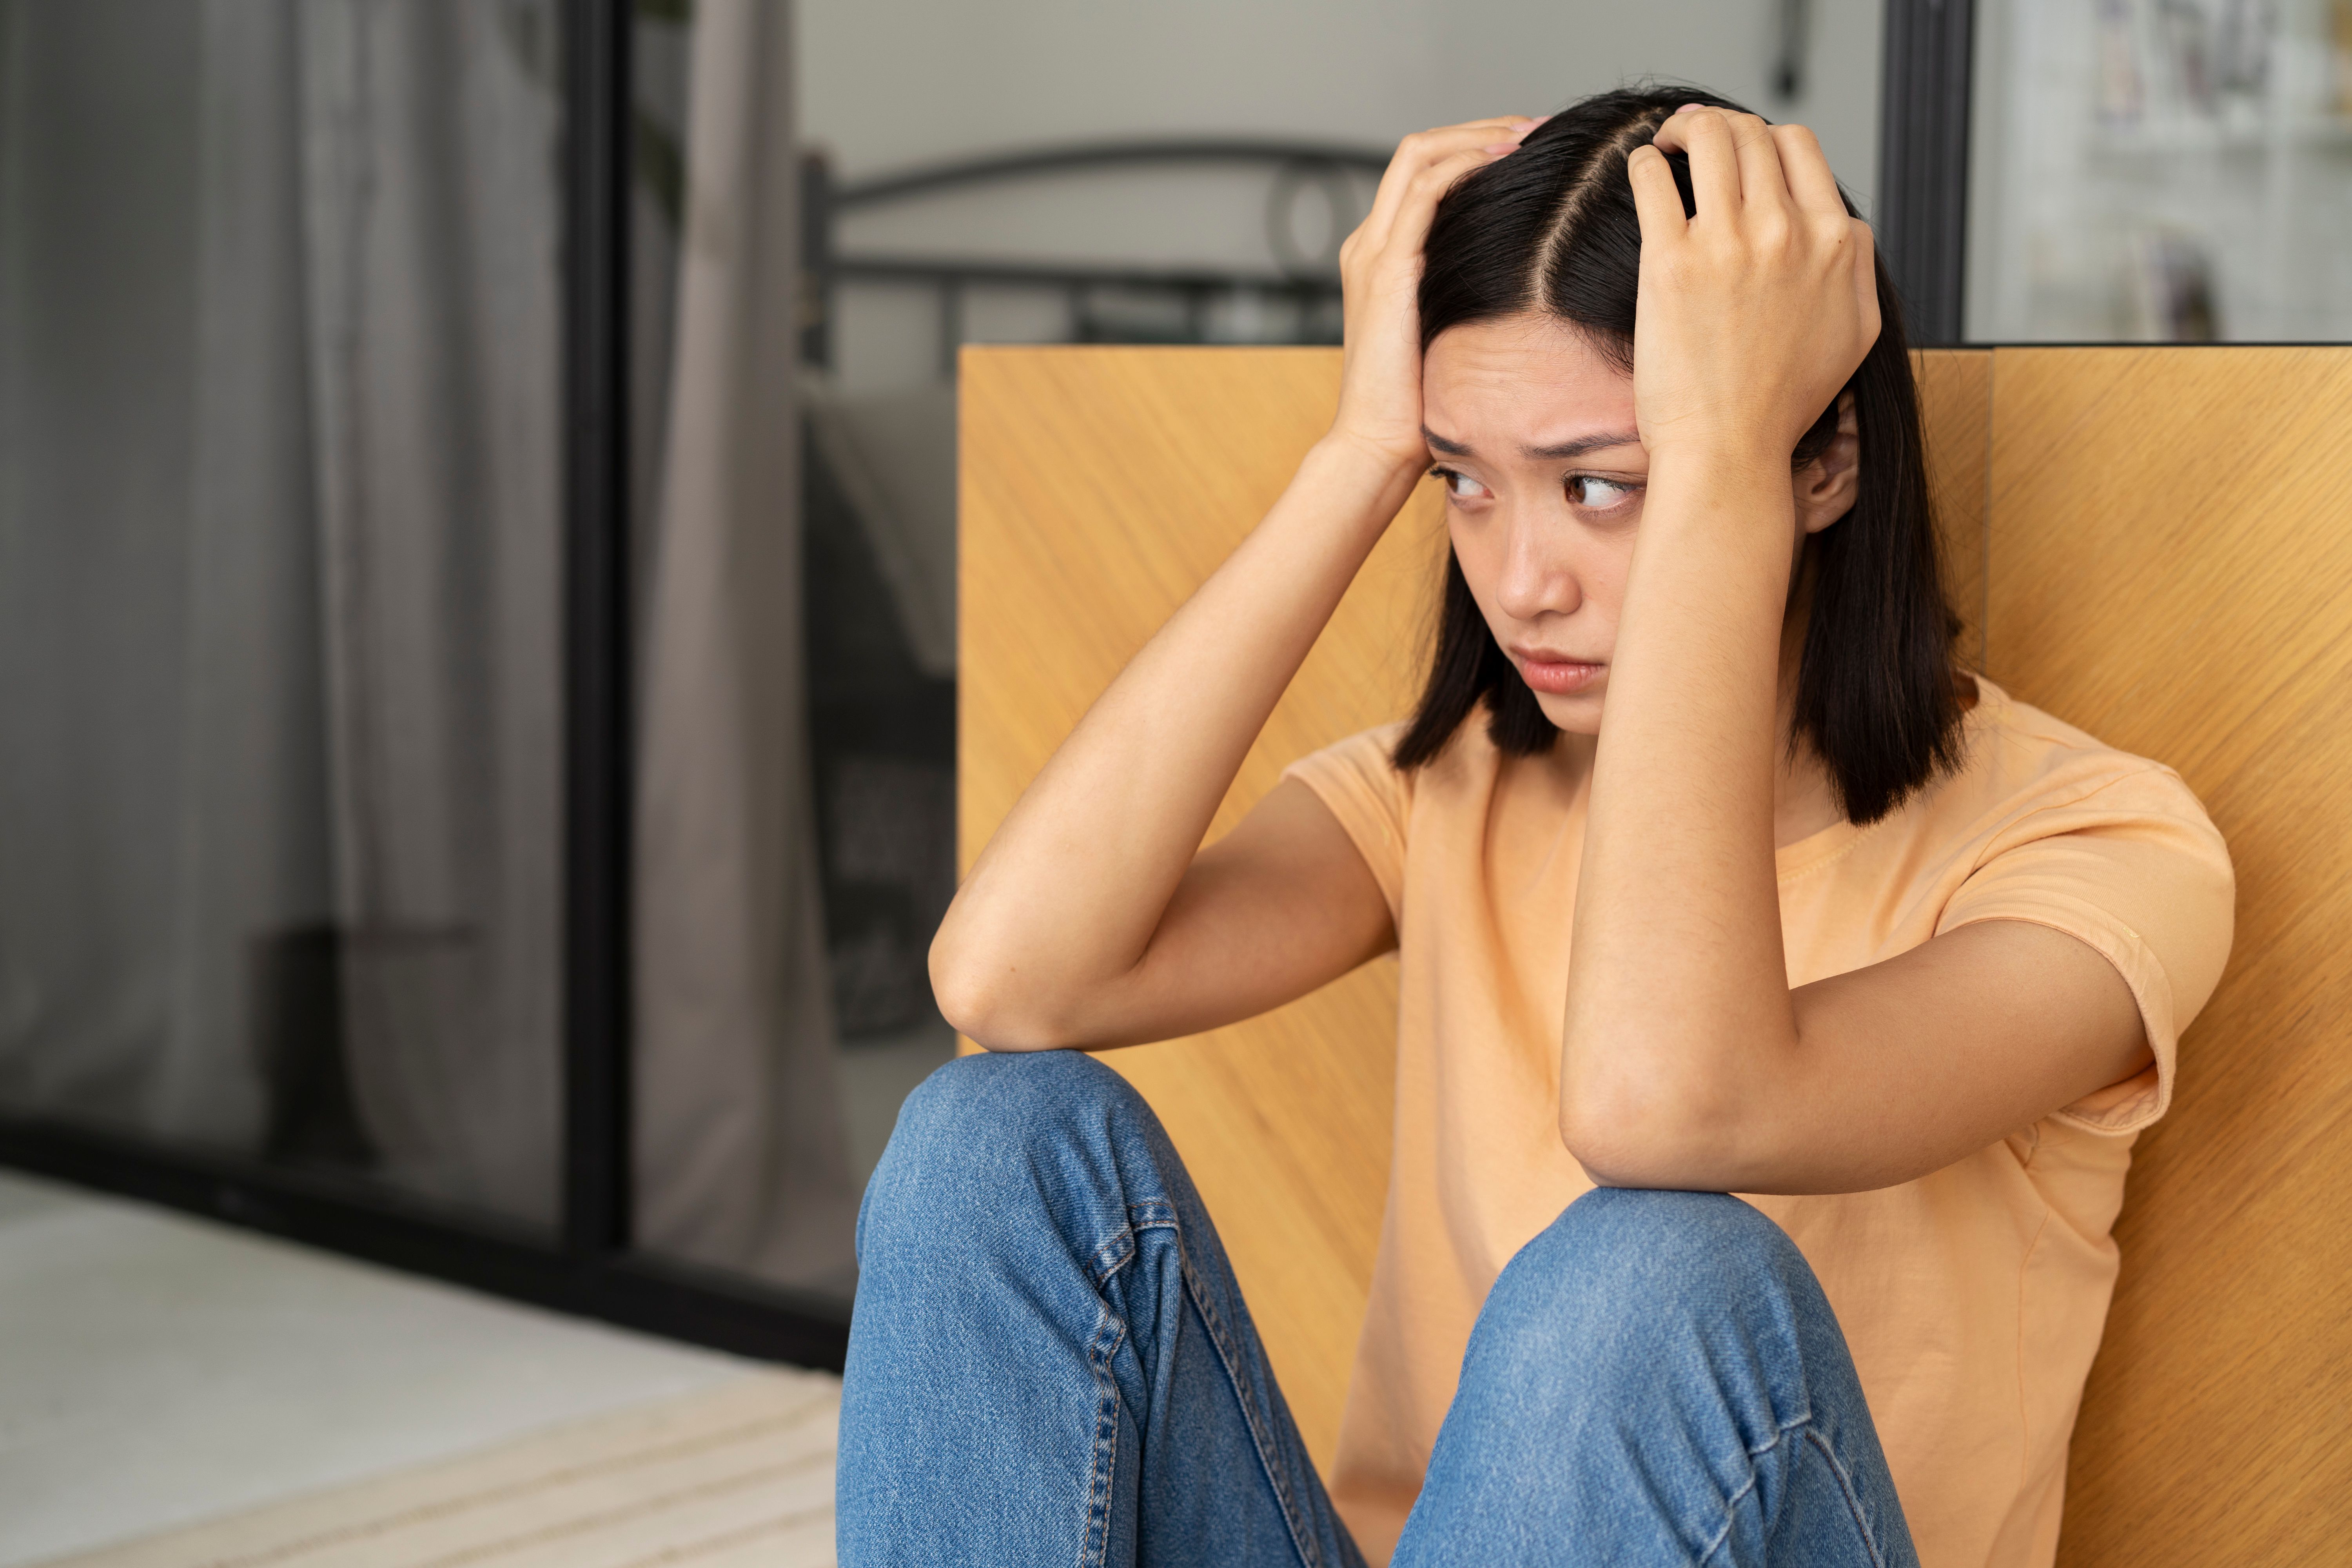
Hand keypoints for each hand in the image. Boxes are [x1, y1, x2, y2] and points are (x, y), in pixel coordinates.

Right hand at [1327, 116, 1536, 470]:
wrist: (1377, 446)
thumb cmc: (1416, 408)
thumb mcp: (1443, 337)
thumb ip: (1460, 300)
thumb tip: (1516, 284)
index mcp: (1379, 257)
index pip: (1421, 172)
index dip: (1472, 146)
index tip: (1527, 150)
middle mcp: (1369, 244)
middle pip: (1420, 148)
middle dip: (1480, 128)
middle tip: (1536, 128)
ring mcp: (1375, 252)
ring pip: (1421, 154)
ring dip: (1479, 135)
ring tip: (1529, 135)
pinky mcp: (1389, 268)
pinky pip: (1427, 190)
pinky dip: (1466, 164)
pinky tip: (1506, 162)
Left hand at [1628, 108, 1878, 470]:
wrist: (1730, 447)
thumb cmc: (1786, 401)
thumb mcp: (1858, 330)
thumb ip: (1857, 263)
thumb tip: (1842, 222)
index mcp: (1833, 240)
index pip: (1799, 145)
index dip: (1765, 137)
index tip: (1741, 152)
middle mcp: (1784, 231)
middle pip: (1750, 132)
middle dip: (1719, 124)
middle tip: (1692, 139)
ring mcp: (1727, 242)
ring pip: (1706, 137)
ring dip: (1682, 129)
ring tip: (1666, 146)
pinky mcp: (1671, 261)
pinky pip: (1651, 178)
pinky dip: (1644, 163)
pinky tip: (1642, 171)